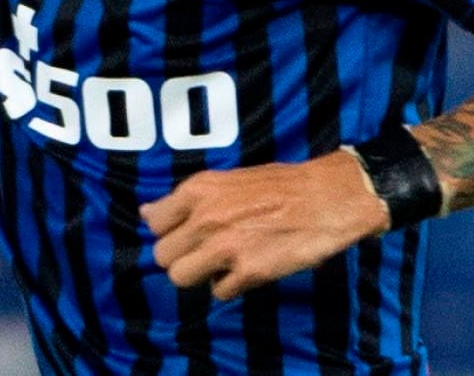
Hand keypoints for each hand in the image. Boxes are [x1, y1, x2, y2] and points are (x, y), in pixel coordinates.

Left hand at [142, 152, 391, 301]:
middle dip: (181, 257)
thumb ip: (187, 200)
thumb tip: (147, 214)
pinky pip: (219, 291)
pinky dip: (230, 286)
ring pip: (181, 277)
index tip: (185, 234)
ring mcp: (225, 246)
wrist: (326, 198)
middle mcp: (205, 218)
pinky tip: (246, 271)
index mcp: (197, 191)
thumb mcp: (225, 180)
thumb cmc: (279, 186)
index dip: (168, 232)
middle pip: (162, 255)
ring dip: (199, 275)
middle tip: (204, 253)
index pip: (153, 223)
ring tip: (221, 265)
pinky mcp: (249, 271)